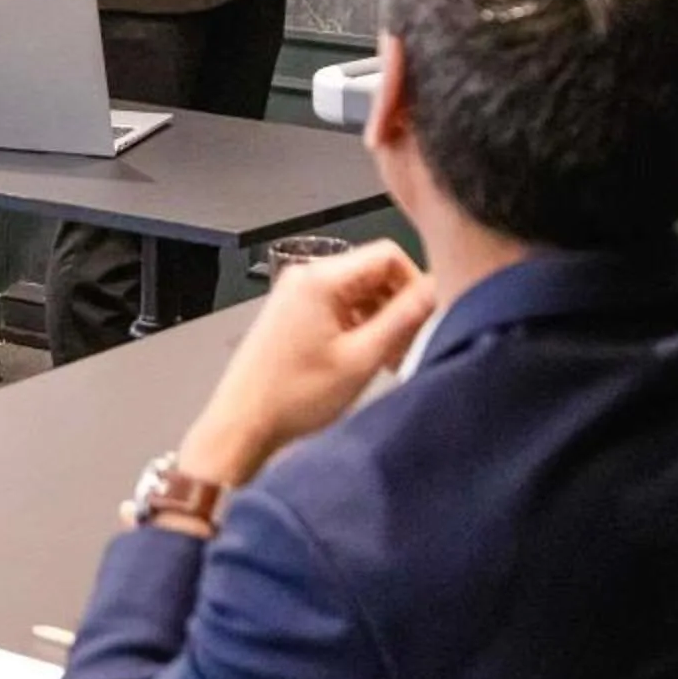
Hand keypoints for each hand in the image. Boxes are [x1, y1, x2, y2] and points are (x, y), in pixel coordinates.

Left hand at [175, 241, 437, 490]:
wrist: (241, 423)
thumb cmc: (295, 396)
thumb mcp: (362, 359)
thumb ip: (403, 319)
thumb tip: (436, 291)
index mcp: (321, 278)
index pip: (388, 254)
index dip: (415, 283)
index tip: (426, 319)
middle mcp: (307, 276)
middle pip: (373, 272)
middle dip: (398, 306)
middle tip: (408, 347)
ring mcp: (296, 294)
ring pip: (358, 291)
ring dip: (381, 320)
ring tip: (388, 361)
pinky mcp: (292, 313)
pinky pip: (339, 306)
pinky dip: (359, 327)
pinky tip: (365, 359)